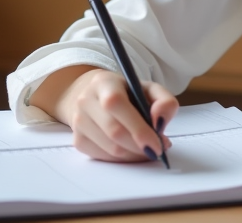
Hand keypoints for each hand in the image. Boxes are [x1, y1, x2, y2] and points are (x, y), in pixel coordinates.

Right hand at [45, 66, 178, 162]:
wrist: (93, 96)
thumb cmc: (126, 94)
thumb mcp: (148, 89)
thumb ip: (164, 101)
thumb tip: (160, 121)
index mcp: (104, 83)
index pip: (116, 104)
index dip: (138, 127)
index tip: (158, 144)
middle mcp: (86, 100)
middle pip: (114, 131)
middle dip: (140, 146)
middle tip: (157, 150)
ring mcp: (78, 122)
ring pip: (111, 149)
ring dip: (134, 155)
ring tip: (146, 148)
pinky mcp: (78, 140)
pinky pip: (104, 157)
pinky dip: (123, 159)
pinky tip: (130, 150)